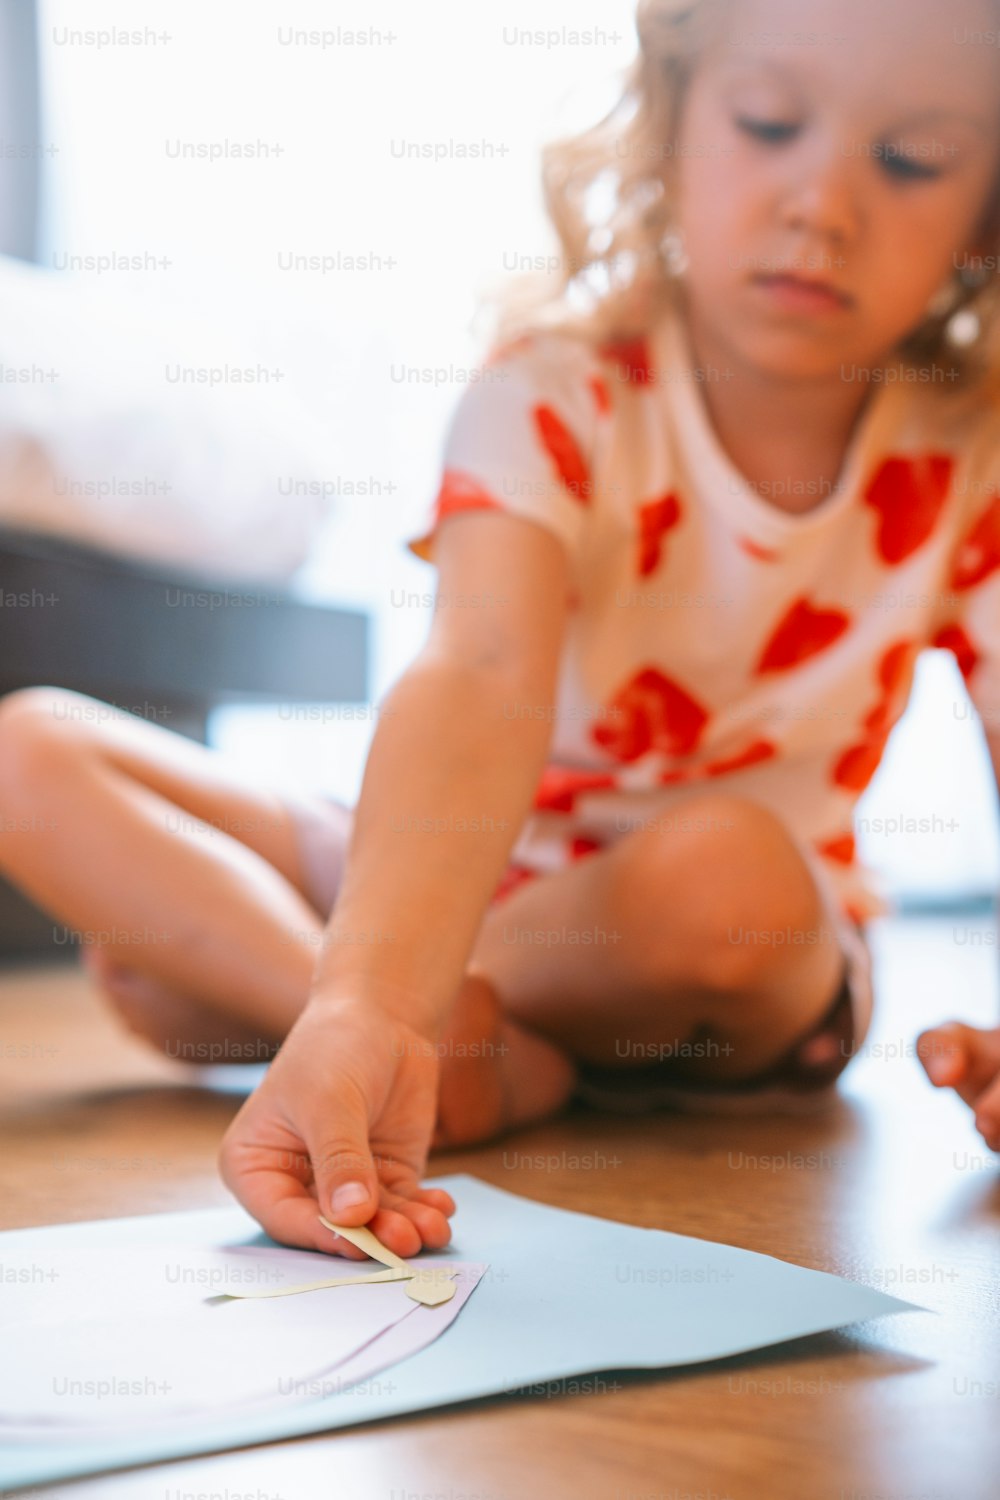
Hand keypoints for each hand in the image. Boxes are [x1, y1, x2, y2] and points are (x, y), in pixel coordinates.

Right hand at [219, 994, 455, 1255]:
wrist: (382, 1015)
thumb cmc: (334, 1047)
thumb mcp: (330, 1102)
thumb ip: (339, 1159)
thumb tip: (352, 1215)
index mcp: (256, 1165)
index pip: (284, 1215)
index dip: (322, 1234)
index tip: (357, 1242)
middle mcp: (296, 1183)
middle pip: (331, 1228)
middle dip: (372, 1237)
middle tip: (405, 1241)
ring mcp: (344, 1183)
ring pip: (372, 1223)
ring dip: (402, 1230)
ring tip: (431, 1228)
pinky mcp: (384, 1176)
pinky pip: (401, 1206)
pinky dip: (421, 1212)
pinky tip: (440, 1210)